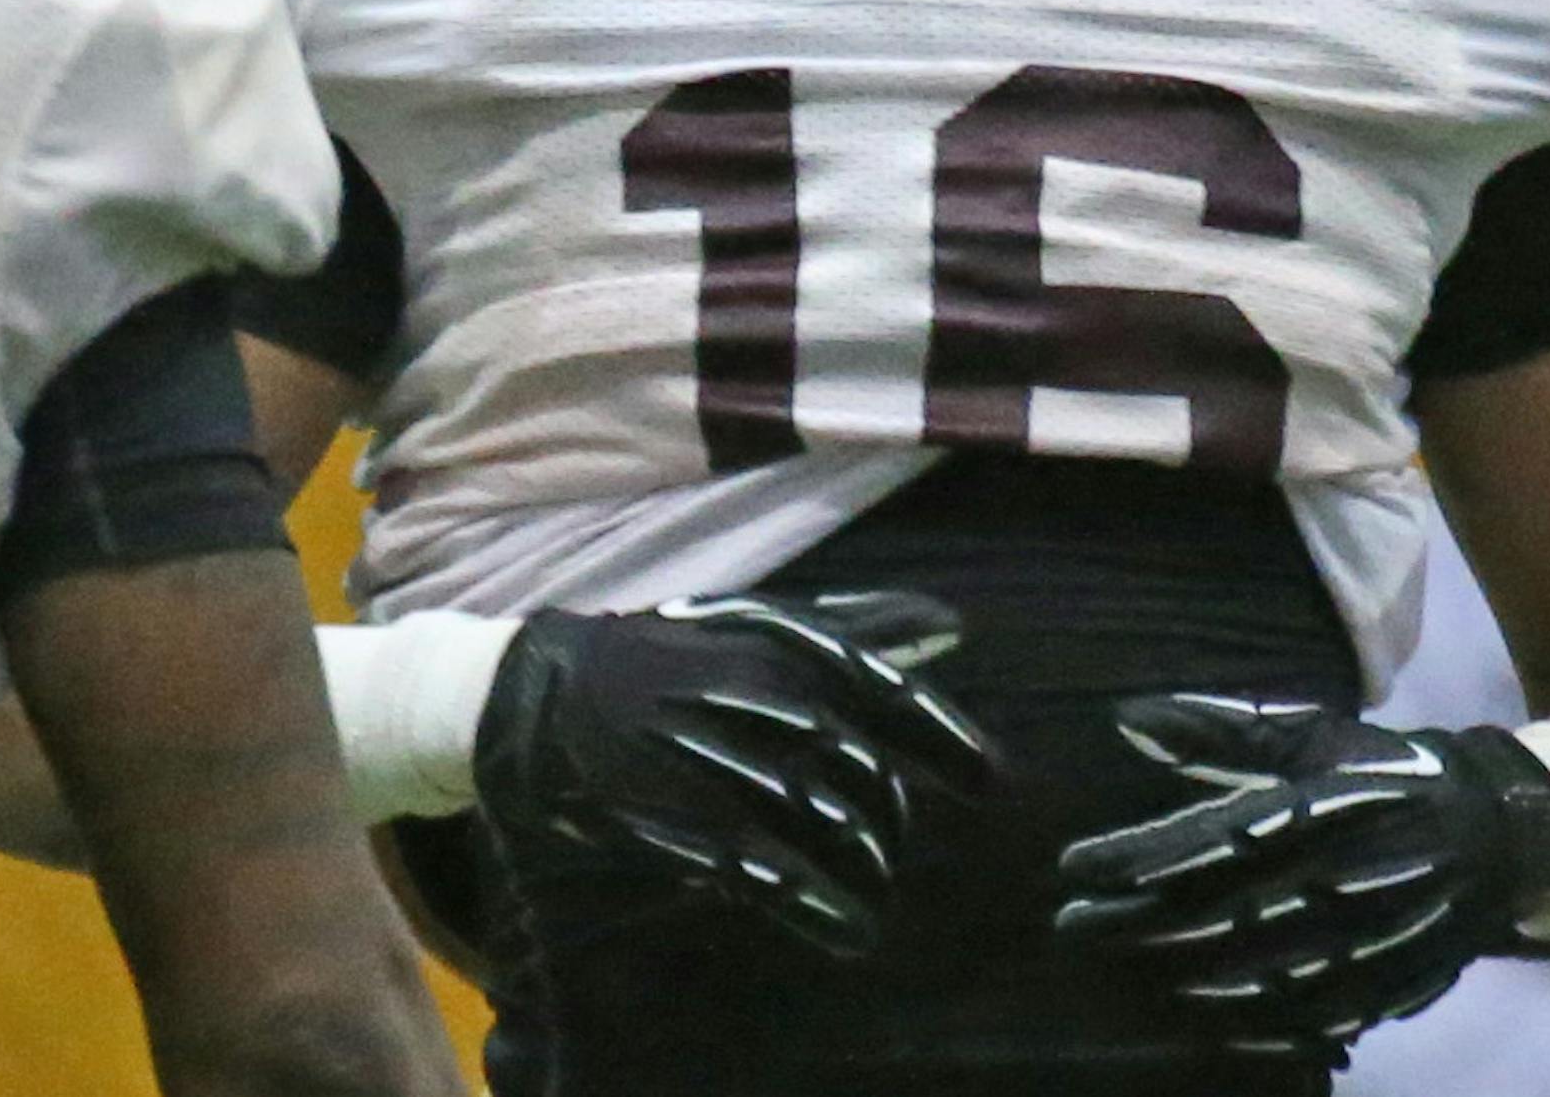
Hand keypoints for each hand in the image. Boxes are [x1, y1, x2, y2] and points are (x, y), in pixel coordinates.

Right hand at [472, 590, 991, 955]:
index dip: (956, 747)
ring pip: (836, 834)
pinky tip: (848, 928)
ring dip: (869, 874)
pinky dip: (825, 911)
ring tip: (873, 896)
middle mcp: (771, 705)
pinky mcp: (691, 830)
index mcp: (794, 650)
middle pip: (873, 781)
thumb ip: (864, 624)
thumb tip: (954, 626)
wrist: (552, 691)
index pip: (898, 702)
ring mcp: (732, 770)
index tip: (997, 785)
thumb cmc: (677, 651)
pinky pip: (781, 881)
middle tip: (893, 849)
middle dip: (895, 825)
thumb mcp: (766, 620)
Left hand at [1054, 694, 1549, 1054]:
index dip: (1134, 859)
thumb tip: (1126, 718)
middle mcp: (1338, 875)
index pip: (1204, 840)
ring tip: (1116, 970)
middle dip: (1133, 926)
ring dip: (1172, 977)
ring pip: (1250, 975)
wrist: (1494, 835)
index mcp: (1316, 805)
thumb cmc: (1380, 773)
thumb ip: (1217, 730)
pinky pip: (1302, 1021)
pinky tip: (1192, 1015)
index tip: (1074, 868)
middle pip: (1215, 914)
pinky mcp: (1385, 988)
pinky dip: (1241, 1024)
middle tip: (1072, 926)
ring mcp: (1364, 941)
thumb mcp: (1309, 735)